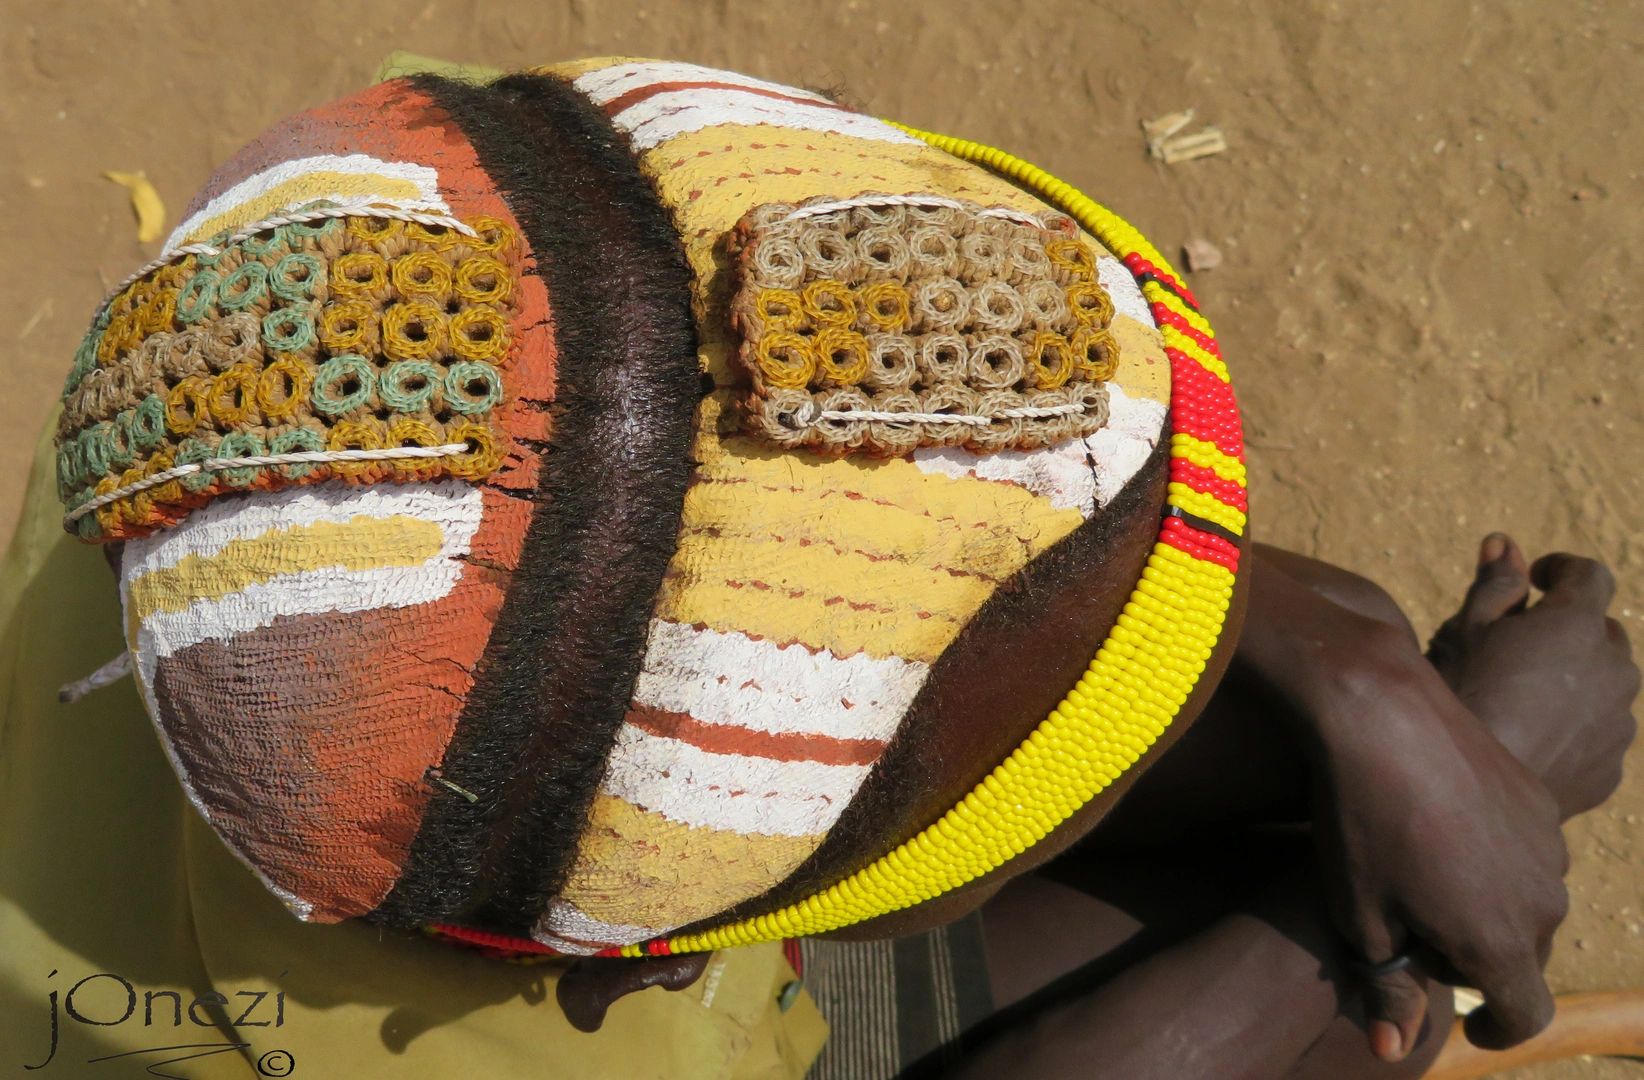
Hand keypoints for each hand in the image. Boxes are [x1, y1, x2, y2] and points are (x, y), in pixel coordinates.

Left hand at [1306, 640, 1568, 1058]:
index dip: (1497, 1029)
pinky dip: (1491, 857)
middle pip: (1520, 954)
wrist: (1382, 716)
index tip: (1470, 1024)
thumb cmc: (1361, 823)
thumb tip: (1391, 1048)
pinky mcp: (1538, 798)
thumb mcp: (1359, 917)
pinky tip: (1438, 828)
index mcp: (1501, 940)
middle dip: (1475, 957)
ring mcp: (1548, 844)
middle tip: (1412, 930)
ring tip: (1419, 873)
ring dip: (1485, 904)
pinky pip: (1524, 849)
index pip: (1523, 1014)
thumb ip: (1387, 989)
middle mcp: (1543, 898)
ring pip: (1525, 900)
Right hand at [1429, 539, 1638, 818]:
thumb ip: (1495, 584)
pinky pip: (1600, 733)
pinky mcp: (1611, 766)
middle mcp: (1614, 668)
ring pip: (1606, 685)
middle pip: (1603, 632)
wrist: (1465, 787)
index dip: (1561, 569)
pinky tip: (1531, 737)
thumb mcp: (1466, 629)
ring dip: (1576, 680)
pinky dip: (1575, 726)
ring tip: (1524, 698)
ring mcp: (1618, 721)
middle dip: (1570, 630)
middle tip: (1521, 646)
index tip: (1535, 578)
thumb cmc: (1460, 696)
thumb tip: (1504, 542)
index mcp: (1576, 624)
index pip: (1590, 574)